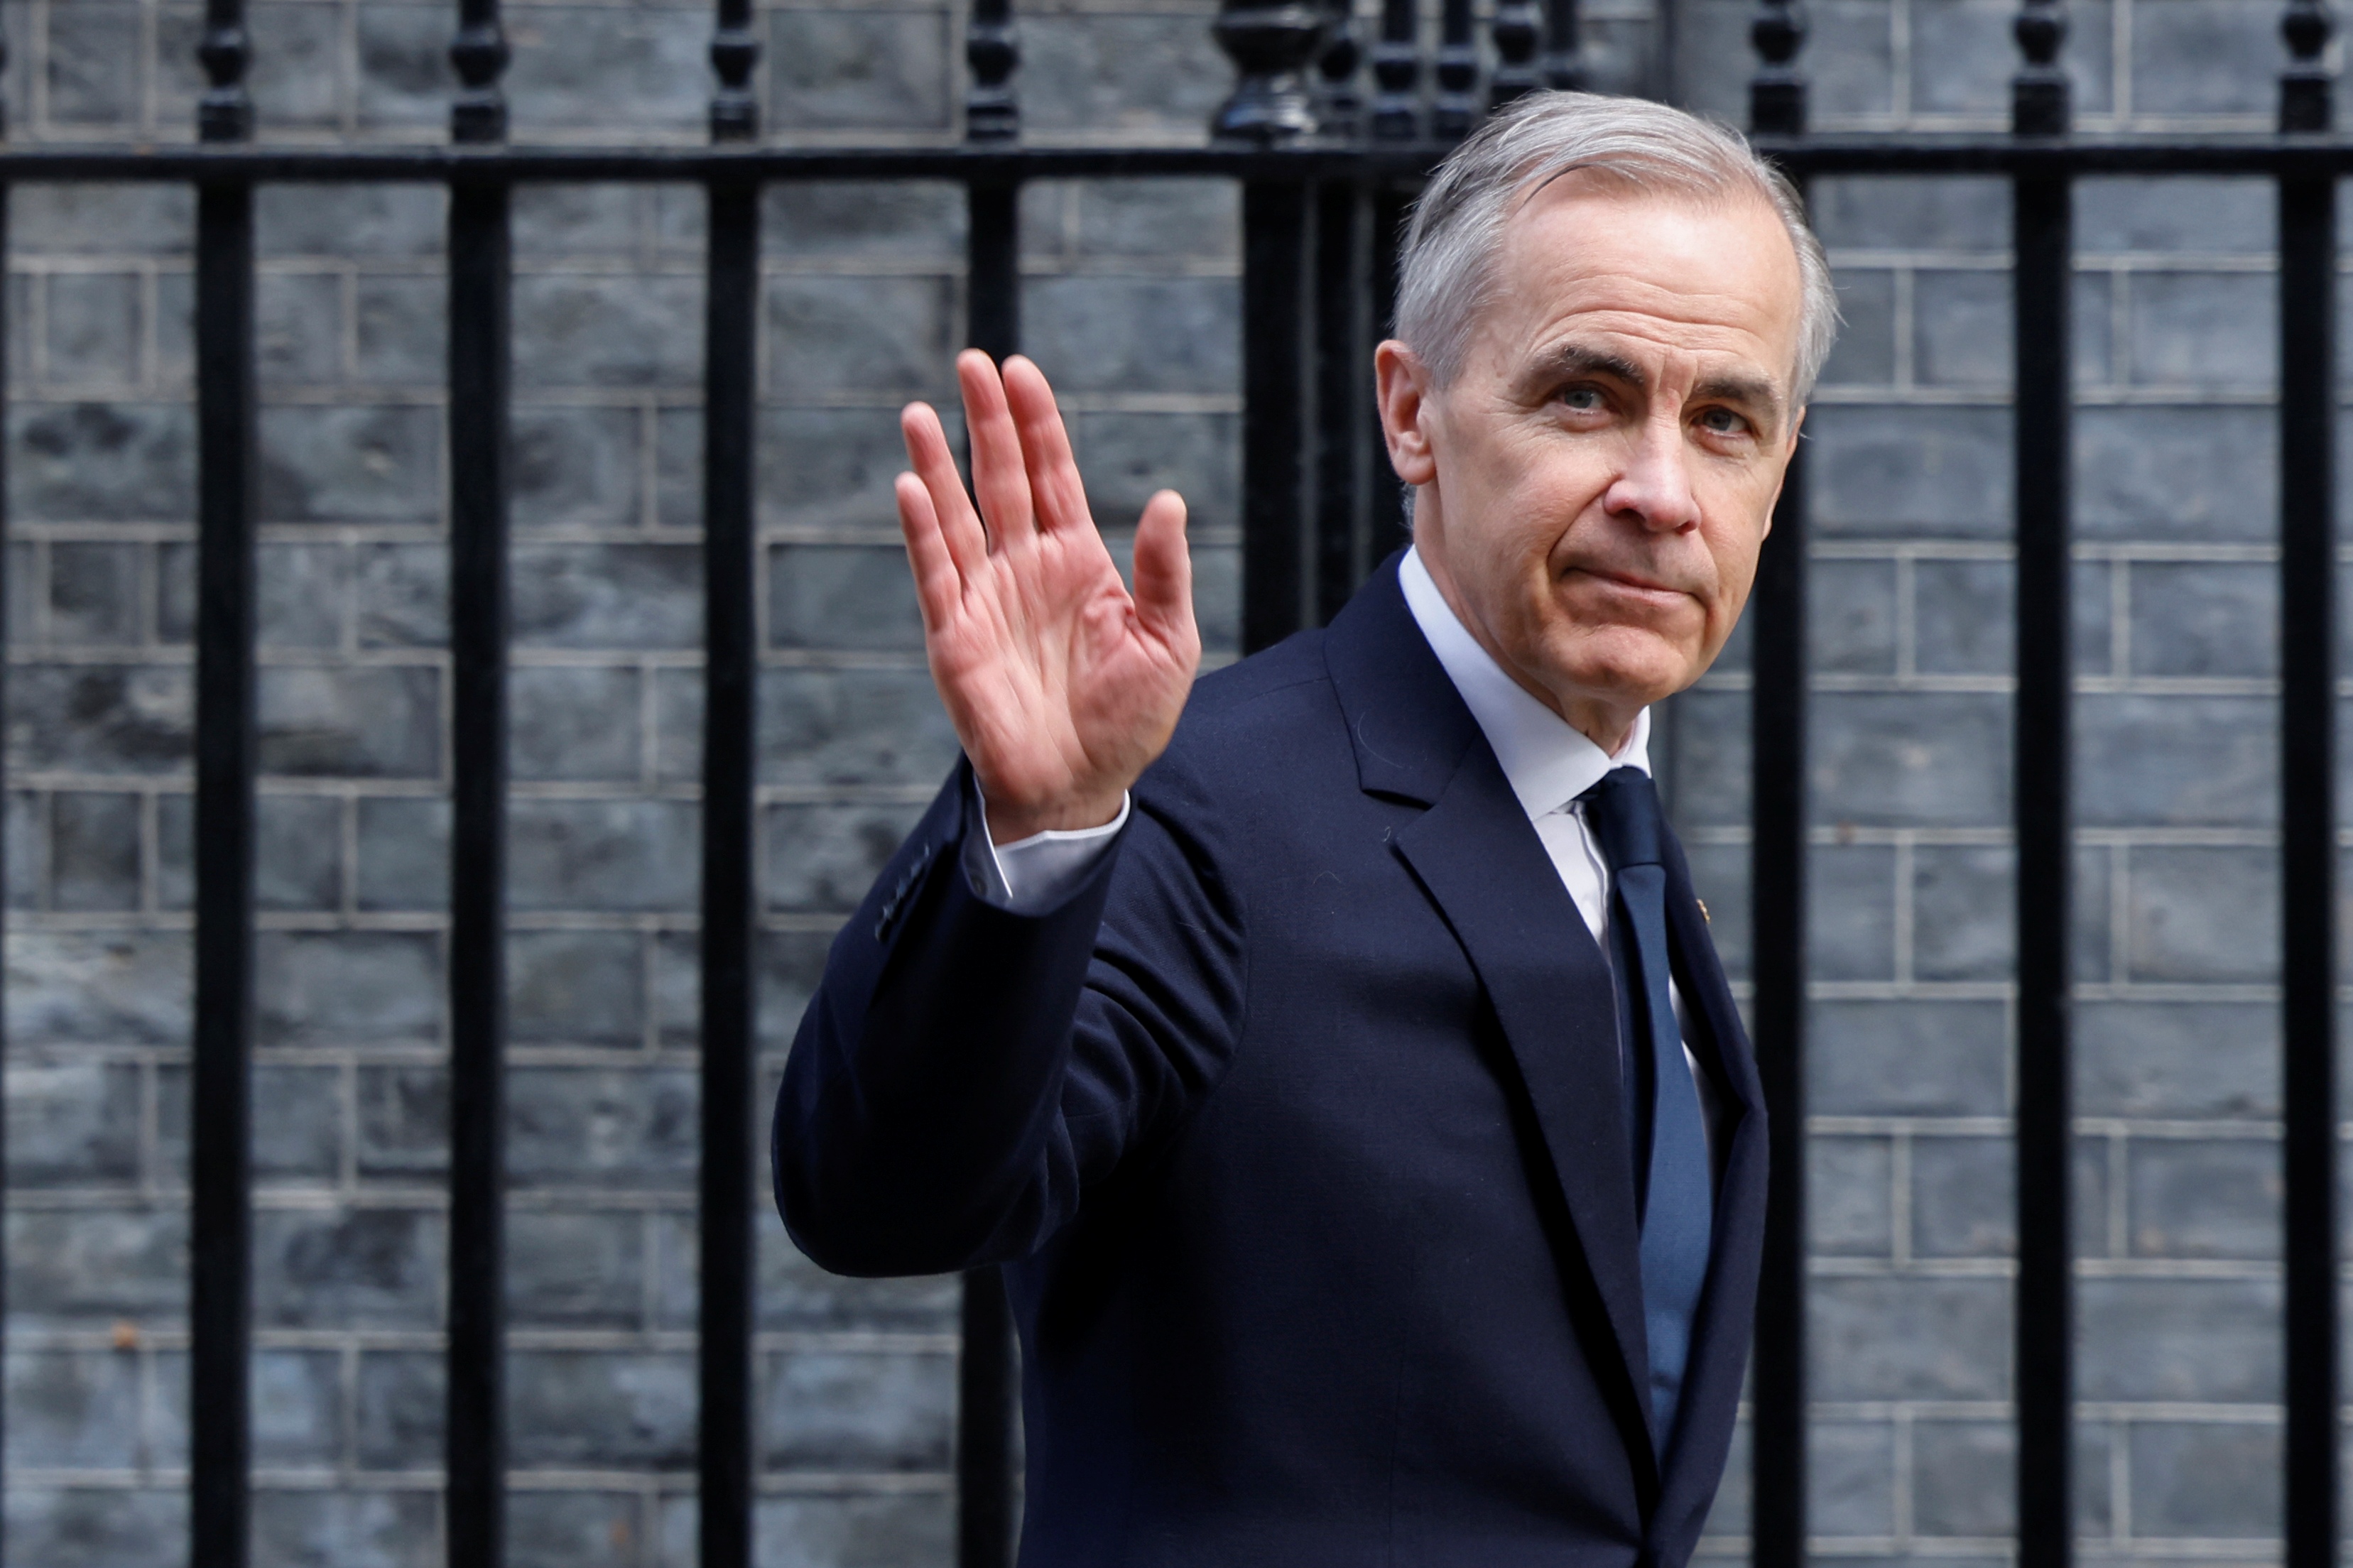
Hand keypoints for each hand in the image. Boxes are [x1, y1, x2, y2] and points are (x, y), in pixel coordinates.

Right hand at [896, 351, 1199, 844]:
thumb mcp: (1169, 642)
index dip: (1037, 424)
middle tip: (971, 361)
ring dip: (939, 464)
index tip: (1021, 371)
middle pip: (1001, 479)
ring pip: (958, 516)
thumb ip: (1164, 572)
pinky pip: (936, 573)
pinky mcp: (955, 636)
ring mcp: (985, 599)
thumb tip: (1168, 499)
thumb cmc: (1129, 720)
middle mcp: (1025, 569)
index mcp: (1077, 562)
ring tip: (920, 411)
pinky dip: (923, 530)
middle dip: (987, 422)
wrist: (1081, 787)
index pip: (1053, 476)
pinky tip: (913, 486)